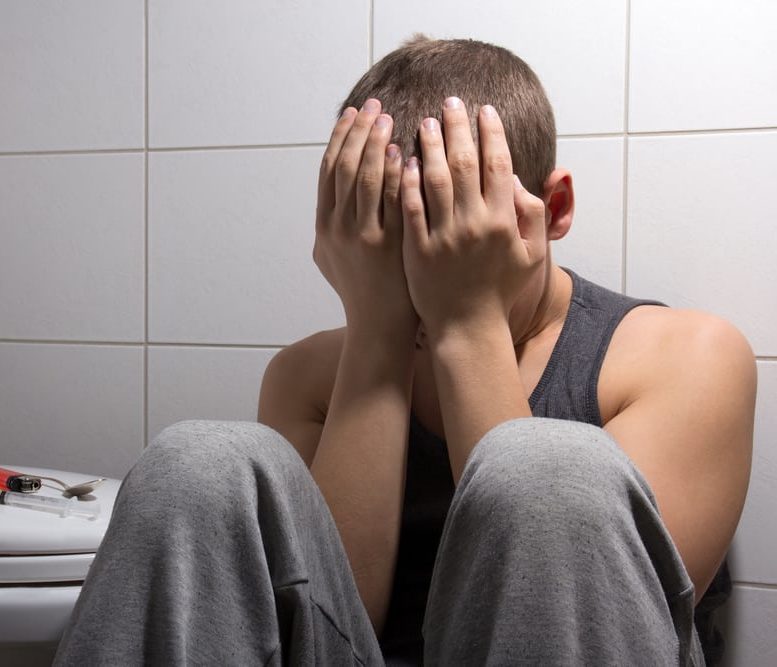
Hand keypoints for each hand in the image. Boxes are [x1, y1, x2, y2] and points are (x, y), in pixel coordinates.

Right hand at [314, 99, 417, 337]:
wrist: (379, 326)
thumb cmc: (358, 291)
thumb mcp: (330, 258)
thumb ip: (331, 224)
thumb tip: (335, 190)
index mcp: (323, 227)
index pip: (329, 170)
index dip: (340, 137)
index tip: (353, 112)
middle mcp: (338, 228)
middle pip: (346, 167)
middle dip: (358, 131)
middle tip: (373, 106)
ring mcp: (364, 236)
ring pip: (367, 178)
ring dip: (376, 144)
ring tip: (388, 119)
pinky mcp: (390, 244)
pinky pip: (393, 200)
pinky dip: (396, 173)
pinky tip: (405, 152)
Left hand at [400, 98, 547, 342]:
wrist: (467, 327)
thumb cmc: (499, 291)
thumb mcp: (531, 257)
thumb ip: (534, 217)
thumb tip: (523, 180)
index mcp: (504, 221)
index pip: (498, 165)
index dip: (491, 133)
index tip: (484, 111)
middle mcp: (474, 224)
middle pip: (464, 163)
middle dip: (458, 127)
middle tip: (451, 102)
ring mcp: (444, 236)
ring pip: (435, 180)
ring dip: (431, 146)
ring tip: (427, 122)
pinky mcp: (418, 249)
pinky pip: (411, 208)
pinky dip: (408, 181)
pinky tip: (405, 160)